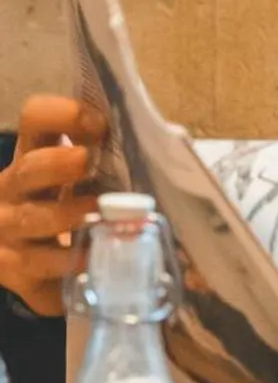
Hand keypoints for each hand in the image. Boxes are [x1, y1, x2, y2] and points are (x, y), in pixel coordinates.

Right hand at [0, 95, 105, 315]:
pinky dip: (72, 260)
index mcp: (31, 156)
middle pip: (29, 167)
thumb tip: (157, 145)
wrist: (29, 266)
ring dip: (68, 213)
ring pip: (33, 217)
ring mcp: (8, 229)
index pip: (36, 119)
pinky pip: (41, 262)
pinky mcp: (14, 267)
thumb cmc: (65, 213)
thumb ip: (102, 161)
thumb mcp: (76, 182)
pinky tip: (95, 257)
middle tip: (88, 161)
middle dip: (59, 162)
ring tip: (98, 213)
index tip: (99, 124)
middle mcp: (12, 188)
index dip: (63, 115)